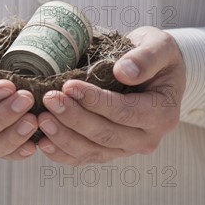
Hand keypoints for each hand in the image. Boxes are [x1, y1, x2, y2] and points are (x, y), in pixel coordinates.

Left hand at [36, 26, 185, 164]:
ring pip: (92, 150)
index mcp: (162, 114)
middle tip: (50, 99)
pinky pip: (83, 158)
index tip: (70, 86)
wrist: (154, 71)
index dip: (96, 101)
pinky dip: (61, 152)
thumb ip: (147, 57)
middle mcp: (146, 138)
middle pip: (105, 135)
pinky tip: (42, 141)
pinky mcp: (108, 151)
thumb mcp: (160, 46)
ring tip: (41, 118)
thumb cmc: (156, 56)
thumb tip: (125, 72)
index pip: (126, 113)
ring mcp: (126, 148)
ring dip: (63, 137)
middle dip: (74, 118)